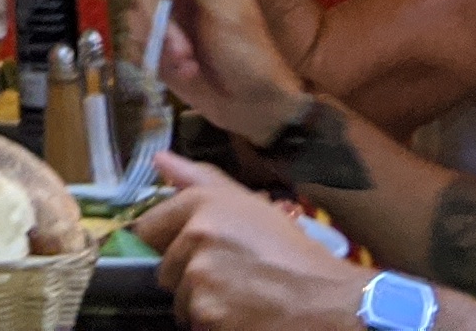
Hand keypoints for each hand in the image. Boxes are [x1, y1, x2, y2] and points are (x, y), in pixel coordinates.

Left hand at [135, 158, 361, 328]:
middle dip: (189, 277)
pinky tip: (242, 317)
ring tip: (240, 298)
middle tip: (229, 277)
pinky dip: (214, 326)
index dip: (168, 243)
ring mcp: (199, 278)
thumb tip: (159, 161)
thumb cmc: (292, 251)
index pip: (148, 228)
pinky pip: (196, 324)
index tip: (191, 252)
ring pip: (179, 300)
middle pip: (164, 269)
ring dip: (202, 304)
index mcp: (202, 204)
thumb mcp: (249, 204)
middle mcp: (195, 236)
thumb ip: (198, 179)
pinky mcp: (207, 315)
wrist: (328, 300)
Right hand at [151, 0, 303, 144]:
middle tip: (184, 49)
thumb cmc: (250, 55)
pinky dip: (154, 62)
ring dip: (160, 47)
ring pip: (136, 19)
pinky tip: (181, 74)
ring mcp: (167, 24)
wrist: (254, 108)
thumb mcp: (229, 14)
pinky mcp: (157, 52)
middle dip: (161, 24)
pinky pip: (134, 46)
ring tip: (189, 66)